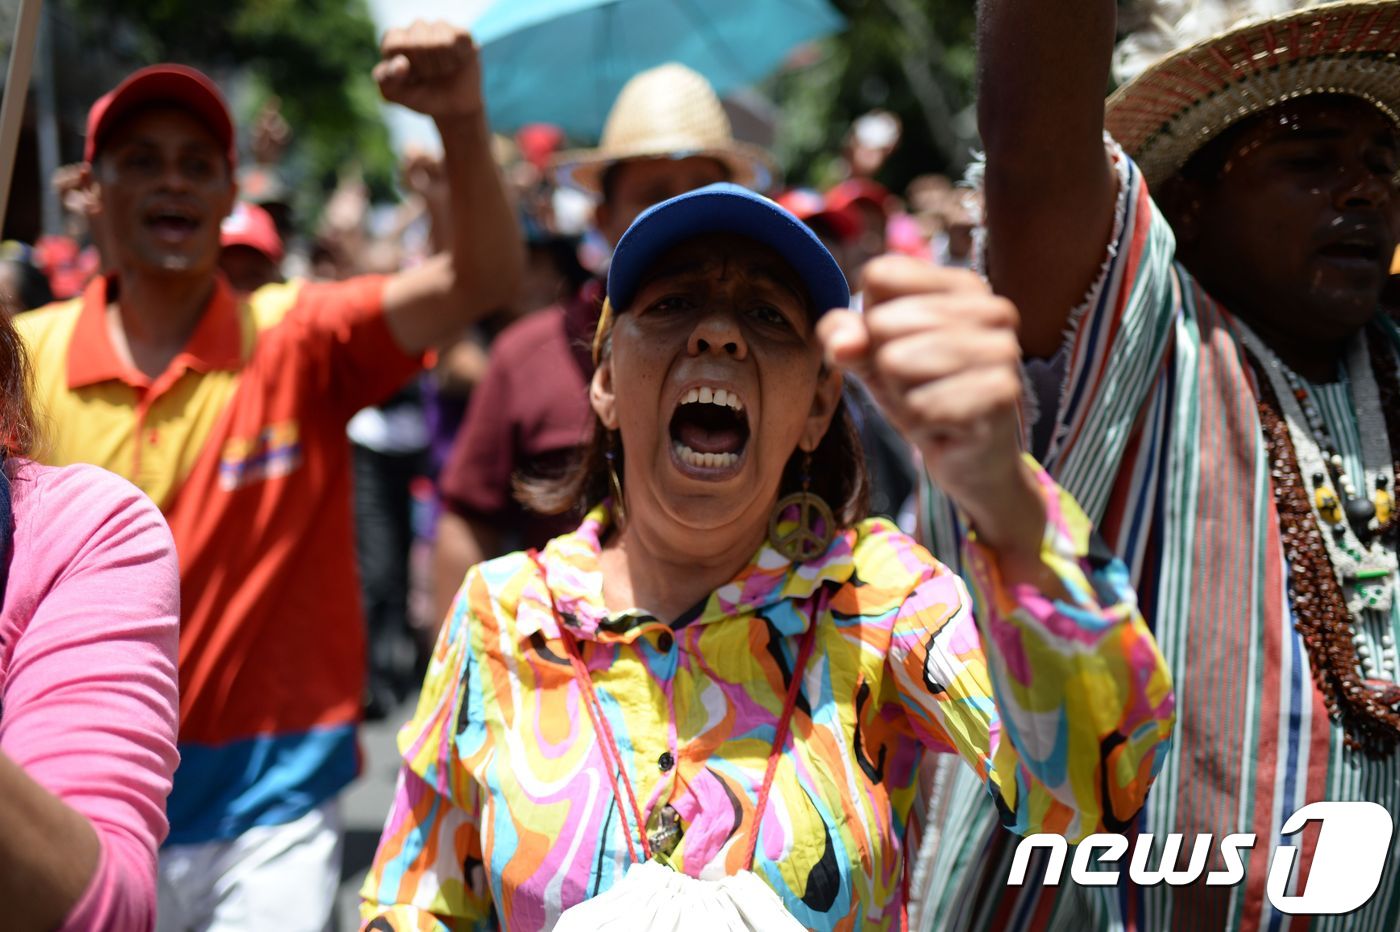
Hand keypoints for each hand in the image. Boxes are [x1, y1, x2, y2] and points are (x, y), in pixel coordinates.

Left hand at [375, 21, 483, 120]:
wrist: (452, 107)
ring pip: (441, 42)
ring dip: (443, 65)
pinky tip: (456, 63)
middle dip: (425, 68)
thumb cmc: (421, 97)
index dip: (405, 66)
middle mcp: (415, 29)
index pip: (395, 44)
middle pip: (419, 43)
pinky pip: (459, 39)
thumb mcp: (398, 95)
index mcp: (394, 40)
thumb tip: (400, 63)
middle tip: (429, 76)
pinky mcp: (460, 34)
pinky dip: (458, 58)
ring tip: (443, 71)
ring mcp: (439, 28)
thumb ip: (388, 81)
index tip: (411, 77)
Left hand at [818, 257, 1042, 552]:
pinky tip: (945, 428)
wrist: (974, 460)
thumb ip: (844, 337)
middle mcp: (991, 309)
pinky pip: (918, 407)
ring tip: (931, 404)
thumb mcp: (873, 358)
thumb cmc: (924, 394)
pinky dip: (920, 425)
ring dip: (901, 397)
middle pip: (881, 323)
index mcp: (963, 284)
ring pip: (895, 364)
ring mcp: (1002, 350)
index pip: (880, 275)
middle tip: (920, 385)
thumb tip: (840, 345)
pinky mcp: (1002, 393)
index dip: (870, 319)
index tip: (903, 344)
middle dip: (885, 367)